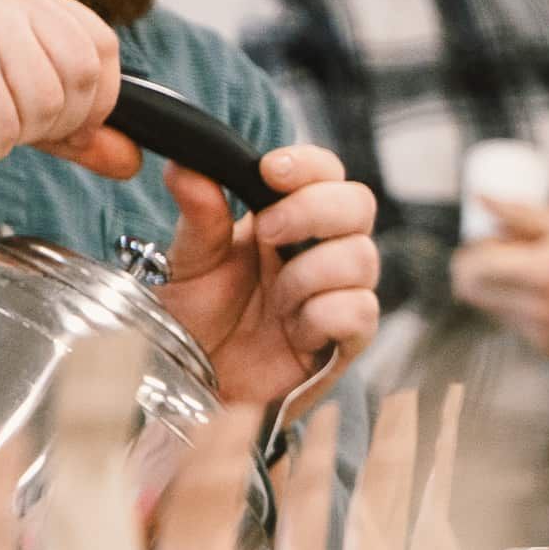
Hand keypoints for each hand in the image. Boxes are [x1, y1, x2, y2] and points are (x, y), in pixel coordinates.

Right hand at [0, 0, 139, 176]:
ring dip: (15, 133)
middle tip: (7, 123)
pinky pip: (5, 124)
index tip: (66, 122)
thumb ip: (75, 128)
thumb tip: (130, 158)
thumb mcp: (15, 102)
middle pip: (84, 76)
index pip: (104, 45)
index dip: (98, 98)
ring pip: (48, 103)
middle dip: (55, 121)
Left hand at [156, 144, 379, 406]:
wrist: (198, 383)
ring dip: (310, 274)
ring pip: (362, 258)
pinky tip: (294, 331)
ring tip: (275, 300)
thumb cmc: (198, 319)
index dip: (308, 166)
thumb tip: (186, 167)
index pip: (324, 173)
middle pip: (359, 203)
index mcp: (286, 219)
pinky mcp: (347, 340)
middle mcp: (321, 249)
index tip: (270, 172)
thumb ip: (197, 217)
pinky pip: (361, 313)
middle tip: (268, 231)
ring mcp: (339, 293)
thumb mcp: (187, 263)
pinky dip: (324, 316)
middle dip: (315, 211)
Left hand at [449, 204, 548, 356]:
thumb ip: (520, 213)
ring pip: (489, 309)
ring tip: (530, 273)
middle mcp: (536, 309)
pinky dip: (517, 307)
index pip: (472, 269)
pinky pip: (514, 324)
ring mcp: (541, 333)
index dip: (471, 251)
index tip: (486, 240)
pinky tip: (545, 295)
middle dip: (475, 271)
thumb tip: (480, 200)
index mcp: (540, 273)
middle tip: (497, 255)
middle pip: (470, 293)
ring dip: (496, 289)